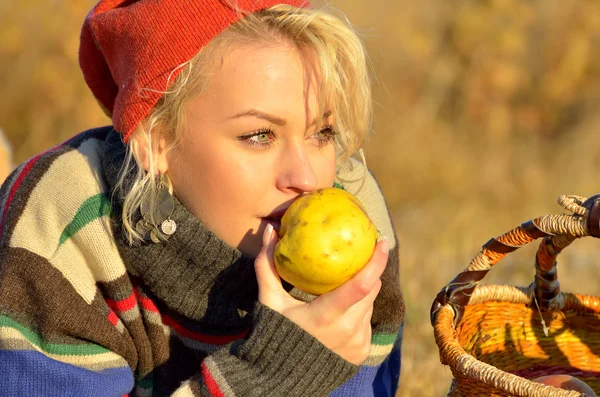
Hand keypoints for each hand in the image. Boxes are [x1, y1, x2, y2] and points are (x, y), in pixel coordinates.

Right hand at [254, 224, 388, 364]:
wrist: (284, 375)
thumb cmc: (276, 332)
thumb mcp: (270, 300)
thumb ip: (268, 265)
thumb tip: (269, 229)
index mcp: (326, 316)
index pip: (361, 285)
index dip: (376, 262)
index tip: (382, 242)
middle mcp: (347, 330)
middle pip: (371, 290)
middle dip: (369, 271)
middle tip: (362, 255)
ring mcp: (357, 342)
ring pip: (371, 304)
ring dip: (364, 290)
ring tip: (347, 282)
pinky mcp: (362, 352)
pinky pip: (368, 321)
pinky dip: (360, 310)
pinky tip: (344, 308)